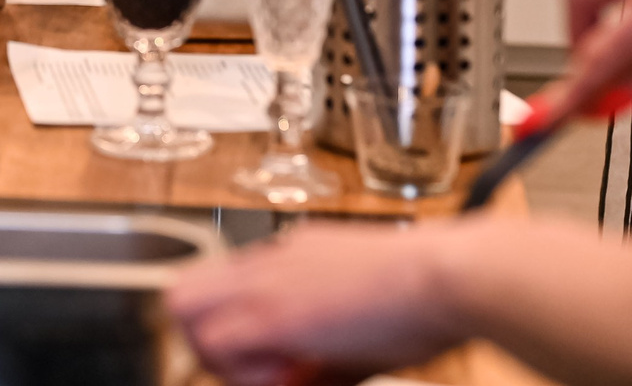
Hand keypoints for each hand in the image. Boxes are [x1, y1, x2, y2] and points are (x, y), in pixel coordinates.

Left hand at [168, 222, 476, 385]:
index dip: (233, 335)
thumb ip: (320, 353)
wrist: (447, 275)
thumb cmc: (426, 296)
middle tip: (251, 368)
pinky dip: (239, 369)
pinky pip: (219, 341)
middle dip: (205, 340)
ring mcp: (267, 282)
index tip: (269, 362)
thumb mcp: (362, 320)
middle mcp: (269, 262)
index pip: (224, 290)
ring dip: (218, 352)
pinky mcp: (275, 313)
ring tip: (269, 371)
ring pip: (185, 307)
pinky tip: (284, 374)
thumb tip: (298, 380)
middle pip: (186, 292)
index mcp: (290, 258)